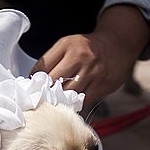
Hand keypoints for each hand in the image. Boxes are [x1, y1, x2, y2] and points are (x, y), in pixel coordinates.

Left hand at [30, 5, 149, 109]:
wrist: (118, 44)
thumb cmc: (87, 48)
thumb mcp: (68, 46)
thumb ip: (52, 61)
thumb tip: (34, 82)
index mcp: (66, 45)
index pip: (42, 67)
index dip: (34, 81)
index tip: (31, 88)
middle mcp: (80, 57)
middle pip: (54, 82)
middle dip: (46, 92)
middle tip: (41, 98)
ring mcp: (92, 72)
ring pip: (68, 94)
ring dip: (59, 101)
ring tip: (55, 103)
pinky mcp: (102, 85)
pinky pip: (83, 101)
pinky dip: (75, 105)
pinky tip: (70, 104)